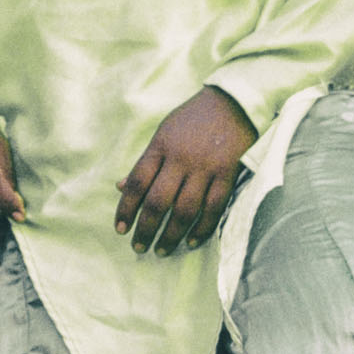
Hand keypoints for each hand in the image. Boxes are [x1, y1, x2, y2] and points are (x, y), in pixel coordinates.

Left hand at [116, 87, 255, 255]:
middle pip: (159, 202)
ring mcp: (205, 167)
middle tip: (139, 248)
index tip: (120, 229)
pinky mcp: (227, 173)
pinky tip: (192, 242)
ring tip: (162, 250)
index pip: (137, 183)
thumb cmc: (193, 118)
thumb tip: (121, 187)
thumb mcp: (163, 133)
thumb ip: (145, 161)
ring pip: (185, 210)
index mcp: (160, 146)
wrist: (233, 102)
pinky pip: (213, 207)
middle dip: (146, 229)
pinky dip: (203, 228)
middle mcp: (180, 159)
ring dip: (171, 235)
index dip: (126, 209)